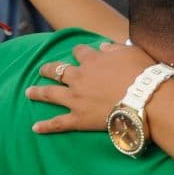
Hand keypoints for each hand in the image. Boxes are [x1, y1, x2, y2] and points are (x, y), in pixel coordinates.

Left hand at [27, 43, 154, 132]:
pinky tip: (34, 127)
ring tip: (29, 92)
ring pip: (50, 93)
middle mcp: (79, 77)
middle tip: (42, 70)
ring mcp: (75, 98)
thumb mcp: (131, 52)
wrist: (144, 99)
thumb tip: (102, 47)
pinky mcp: (77, 118)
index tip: (77, 52)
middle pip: (58, 70)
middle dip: (49, 69)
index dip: (78, 51)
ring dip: (38, 92)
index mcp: (92, 60)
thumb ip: (114, 49)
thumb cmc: (142, 73)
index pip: (80, 51)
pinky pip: (58, 122)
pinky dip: (46, 126)